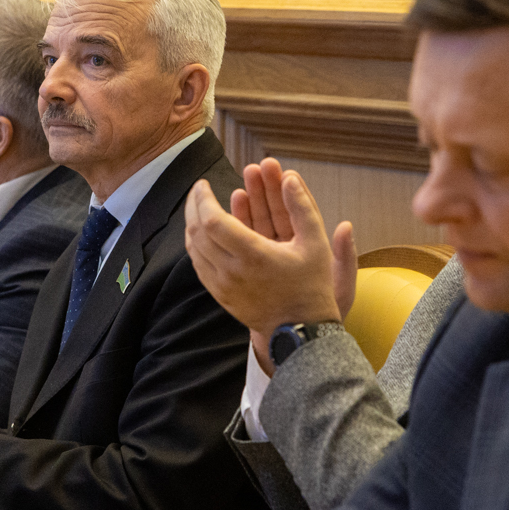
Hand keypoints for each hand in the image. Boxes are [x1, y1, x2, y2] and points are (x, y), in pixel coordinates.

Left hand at [185, 160, 352, 365]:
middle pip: (197, 232)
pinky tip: (202, 234)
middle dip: (194, 206)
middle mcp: (232, 272)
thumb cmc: (311, 286)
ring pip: (194, 250)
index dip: (203, 199)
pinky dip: (196, 246)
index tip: (204, 183)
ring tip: (198, 208)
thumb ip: (302, 207)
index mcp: (253, 255)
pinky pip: (199, 267)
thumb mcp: (316, 243)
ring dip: (192, 224)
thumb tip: (289, 177)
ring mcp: (223, 287)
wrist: (303, 332)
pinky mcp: (221, 297)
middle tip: (199, 190)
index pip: (213, 221)